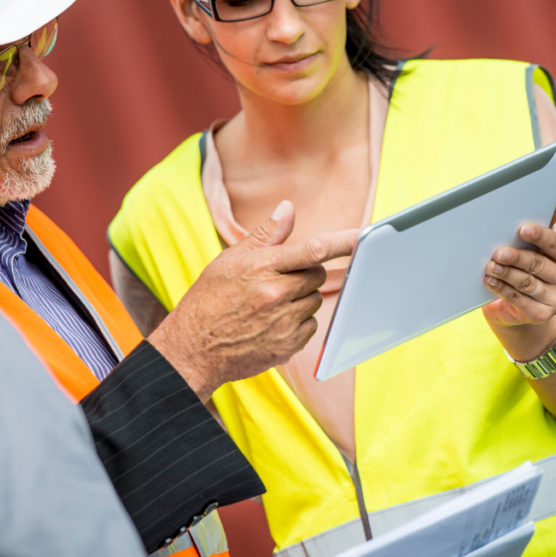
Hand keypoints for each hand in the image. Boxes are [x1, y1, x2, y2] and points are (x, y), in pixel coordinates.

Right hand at [149, 200, 357, 400]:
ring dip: (302, 298)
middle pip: (316, 275)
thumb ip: (265, 235)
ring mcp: (282, 322)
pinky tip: (274, 322)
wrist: (193, 348)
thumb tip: (288, 208)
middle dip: (306, 273)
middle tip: (281, 278)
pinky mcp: (286, 346)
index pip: (312, 250)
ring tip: (272, 303)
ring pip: (315, 301)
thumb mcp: (230, 260)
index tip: (362, 236)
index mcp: (261, 267)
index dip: (342, 241)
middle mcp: (275, 294)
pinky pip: (311, 327)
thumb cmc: (209, 298)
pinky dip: (299, 322)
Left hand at [481, 200, 555, 360]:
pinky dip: (502, 289)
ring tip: (489, 265)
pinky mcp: (541, 316)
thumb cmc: (533, 267)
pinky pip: (518, 300)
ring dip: (505, 274)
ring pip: (527, 283)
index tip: (521, 228)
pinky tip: (490, 281)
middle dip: (516, 257)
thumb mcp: (540, 247)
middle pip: (538, 265)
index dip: (539, 235)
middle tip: (497, 251)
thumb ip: (546, 224)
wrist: (526, 306)